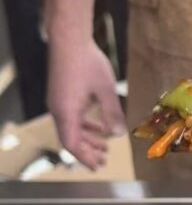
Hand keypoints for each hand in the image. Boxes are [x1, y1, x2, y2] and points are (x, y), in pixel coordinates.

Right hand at [48, 37, 126, 169]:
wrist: (69, 38)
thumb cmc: (87, 61)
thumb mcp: (106, 89)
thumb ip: (112, 113)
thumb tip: (118, 134)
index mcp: (66, 111)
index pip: (71, 143)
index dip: (84, 157)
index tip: (97, 166)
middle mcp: (58, 109)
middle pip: (70, 138)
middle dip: (87, 151)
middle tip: (104, 160)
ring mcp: (58, 102)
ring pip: (71, 128)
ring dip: (87, 138)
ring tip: (104, 146)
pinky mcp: (61, 94)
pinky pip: (71, 117)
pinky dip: (84, 125)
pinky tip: (99, 126)